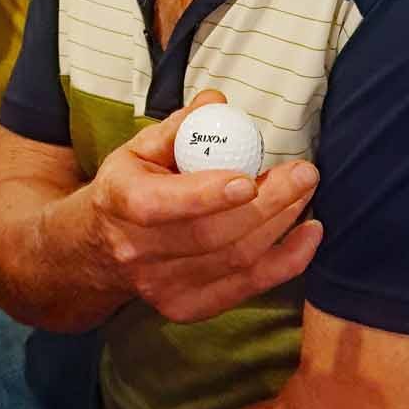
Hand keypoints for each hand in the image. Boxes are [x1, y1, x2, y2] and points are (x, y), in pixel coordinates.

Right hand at [88, 91, 321, 324]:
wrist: (98, 248)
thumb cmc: (128, 187)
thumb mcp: (139, 149)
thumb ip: (180, 126)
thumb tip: (218, 101)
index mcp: (120, 202)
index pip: (160, 205)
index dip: (206, 195)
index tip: (250, 178)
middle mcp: (138, 252)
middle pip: (211, 236)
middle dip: (267, 203)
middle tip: (304, 172)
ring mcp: (162, 287)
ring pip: (236, 260)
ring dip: (281, 224)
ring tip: (305, 190)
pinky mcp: (187, 307)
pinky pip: (247, 287)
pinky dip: (286, 262)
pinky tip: (310, 233)